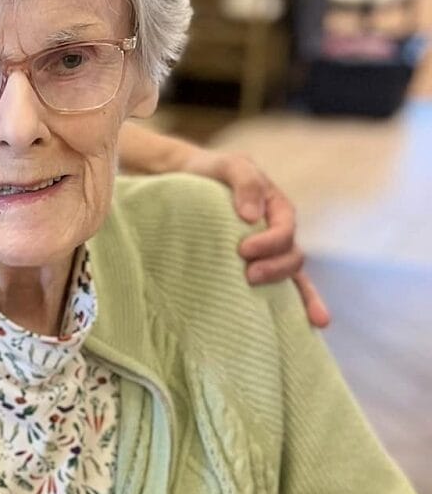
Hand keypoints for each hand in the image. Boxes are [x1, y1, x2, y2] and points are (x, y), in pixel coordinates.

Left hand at [179, 147, 329, 328]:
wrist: (186, 183)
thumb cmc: (210, 172)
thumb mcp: (229, 165)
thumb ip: (244, 181)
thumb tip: (250, 216)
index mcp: (278, 210)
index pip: (285, 231)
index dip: (270, 243)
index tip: (243, 250)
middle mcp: (277, 235)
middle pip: (292, 258)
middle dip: (275, 270)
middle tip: (248, 275)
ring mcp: (267, 255)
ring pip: (292, 279)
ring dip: (290, 295)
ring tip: (262, 296)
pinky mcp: (251, 270)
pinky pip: (280, 291)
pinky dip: (295, 309)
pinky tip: (308, 328)